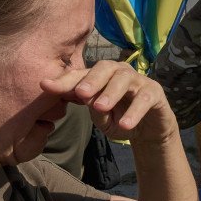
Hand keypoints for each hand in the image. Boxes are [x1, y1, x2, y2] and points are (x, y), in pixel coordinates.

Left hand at [41, 61, 178, 144]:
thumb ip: (93, 109)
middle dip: (91, 80)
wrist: (150, 131)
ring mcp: (138, 80)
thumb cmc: (122, 121)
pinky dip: (134, 112)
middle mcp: (119, 73)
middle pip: (104, 68)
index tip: (45, 86)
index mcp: (101, 77)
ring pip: (124, 79)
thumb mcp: (102, 119)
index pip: (81, 75)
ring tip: (99, 108)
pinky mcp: (155, 92)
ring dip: (110, 93)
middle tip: (80, 93)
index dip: (64, 80)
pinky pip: (144, 99)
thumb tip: (82, 97)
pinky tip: (125, 124)